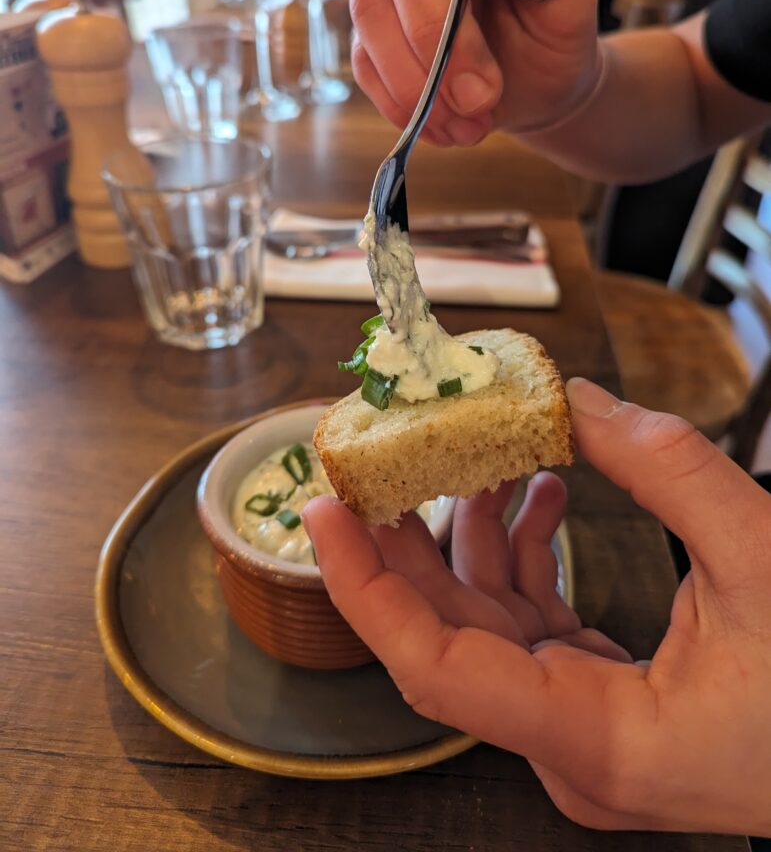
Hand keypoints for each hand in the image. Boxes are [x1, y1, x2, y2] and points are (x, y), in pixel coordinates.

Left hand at [304, 379, 770, 835]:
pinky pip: (536, 629)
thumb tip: (582, 402)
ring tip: (490, 458)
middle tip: (386, 457)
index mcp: (598, 741)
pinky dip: (528, 560)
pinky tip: (541, 499)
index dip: (367, 587)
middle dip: (412, 538)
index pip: (435, 668)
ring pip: (492, 625)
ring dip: (482, 535)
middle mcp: (574, 749)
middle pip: (451, 634)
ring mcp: (586, 732)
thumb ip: (667, 469)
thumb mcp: (764, 561)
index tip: (325, 513)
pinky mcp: (604, 707)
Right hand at [350, 0, 599, 147]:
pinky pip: (365, 60)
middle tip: (484, 91)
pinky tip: (450, 125)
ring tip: (476, 117)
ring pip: (371, 7)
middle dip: (440, 30)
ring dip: (421, 78)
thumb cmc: (555, 25)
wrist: (541, 87)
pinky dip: (406, 103)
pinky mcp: (375, 32)